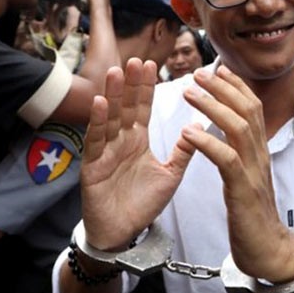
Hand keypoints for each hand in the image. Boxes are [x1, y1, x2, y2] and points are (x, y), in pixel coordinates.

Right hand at [80, 59, 194, 250]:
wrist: (122, 233)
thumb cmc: (143, 203)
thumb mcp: (170, 175)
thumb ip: (183, 151)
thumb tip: (201, 126)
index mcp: (137, 140)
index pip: (142, 108)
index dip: (146, 87)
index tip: (151, 64)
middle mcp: (119, 141)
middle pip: (124, 107)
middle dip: (129, 84)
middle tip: (134, 59)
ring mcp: (104, 152)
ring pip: (108, 119)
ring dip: (112, 95)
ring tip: (116, 72)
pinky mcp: (92, 166)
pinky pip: (95, 141)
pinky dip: (98, 122)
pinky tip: (100, 103)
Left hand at [180, 66, 293, 282]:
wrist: (269, 251)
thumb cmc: (253, 217)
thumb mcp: (246, 178)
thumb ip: (239, 155)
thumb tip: (227, 135)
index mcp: (259, 152)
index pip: (252, 108)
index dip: (235, 86)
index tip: (216, 69)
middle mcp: (260, 156)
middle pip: (248, 109)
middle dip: (223, 87)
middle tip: (198, 72)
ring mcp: (254, 172)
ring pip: (239, 128)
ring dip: (213, 106)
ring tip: (190, 92)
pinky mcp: (243, 191)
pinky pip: (227, 160)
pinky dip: (208, 143)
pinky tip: (188, 132)